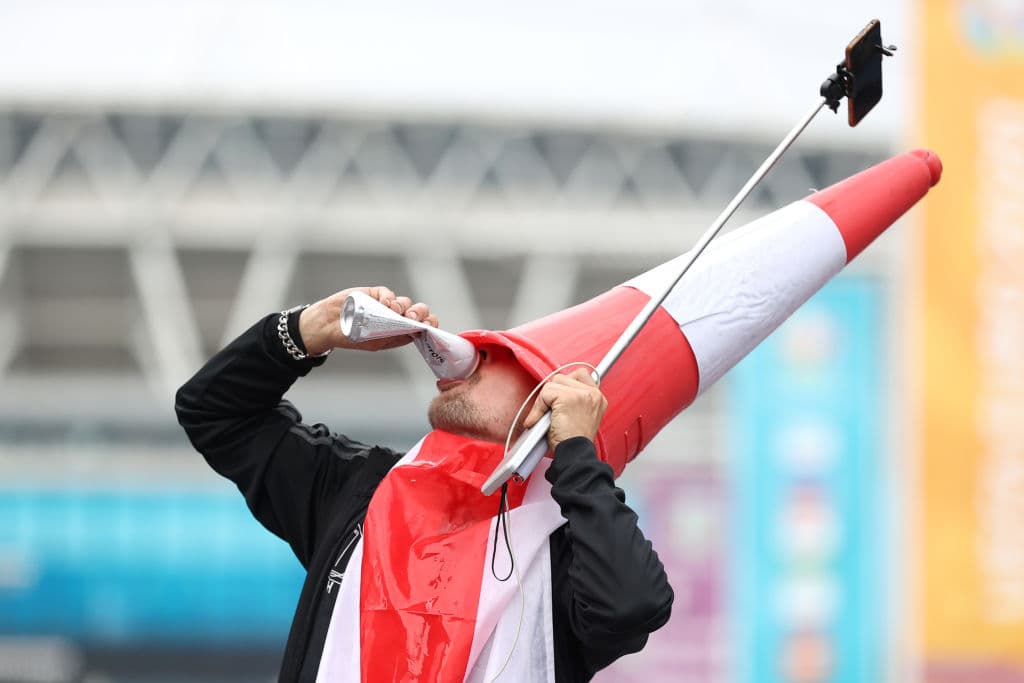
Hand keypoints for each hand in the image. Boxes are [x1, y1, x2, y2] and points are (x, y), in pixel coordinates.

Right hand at [297, 285, 438, 355]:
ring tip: (393, 311)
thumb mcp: (376, 342)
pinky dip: (389, 297)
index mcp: (400, 332)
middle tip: (413, 317)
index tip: (429, 324)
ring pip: (405, 301)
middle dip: (420, 313)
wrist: (328, 326)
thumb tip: (415, 331)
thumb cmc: (352, 337)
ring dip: (403, 306)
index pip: (422, 326)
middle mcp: (396, 318)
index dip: (429, 323)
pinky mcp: (375, 294)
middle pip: (418, 311)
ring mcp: (386, 305)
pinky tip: (384, 303)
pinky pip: (388, 293)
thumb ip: (395, 336)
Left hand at [522, 369, 606, 450]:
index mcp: (598, 398)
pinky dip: (538, 409)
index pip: (581, 374)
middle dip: (551, 394)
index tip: (557, 397)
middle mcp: (593, 393)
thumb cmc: (574, 443)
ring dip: (543, 402)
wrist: (575, 455)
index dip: (566, 383)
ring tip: (546, 419)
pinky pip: (545, 394)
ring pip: (551, 385)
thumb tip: (553, 392)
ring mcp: (581, 394)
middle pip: (562, 378)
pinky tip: (539, 421)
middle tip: (548, 413)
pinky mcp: (568, 398)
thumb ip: (574, 401)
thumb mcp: (580, 418)